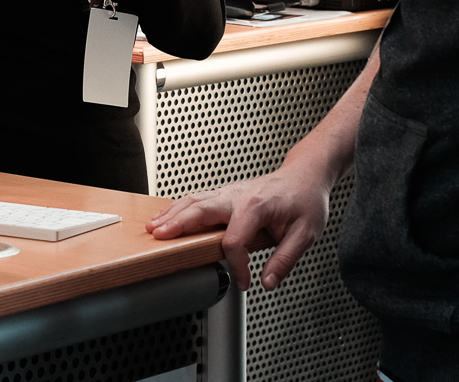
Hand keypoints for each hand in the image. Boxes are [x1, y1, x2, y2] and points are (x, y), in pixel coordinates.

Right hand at [146, 158, 332, 290]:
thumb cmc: (305, 200)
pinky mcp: (225, 194)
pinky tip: (167, 216)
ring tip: (153, 227)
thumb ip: (285, 259)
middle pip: (202, 209)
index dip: (238, 265)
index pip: (236, 240)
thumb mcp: (305, 233)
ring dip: (172, 213)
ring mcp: (229, 193)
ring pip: (194, 200)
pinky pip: (197, 198)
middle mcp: (238, 196)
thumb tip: (267, 281)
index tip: (245, 281)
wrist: (304, 176)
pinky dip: (178, 207)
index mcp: (257, 206)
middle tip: (159, 236)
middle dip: (179, 224)